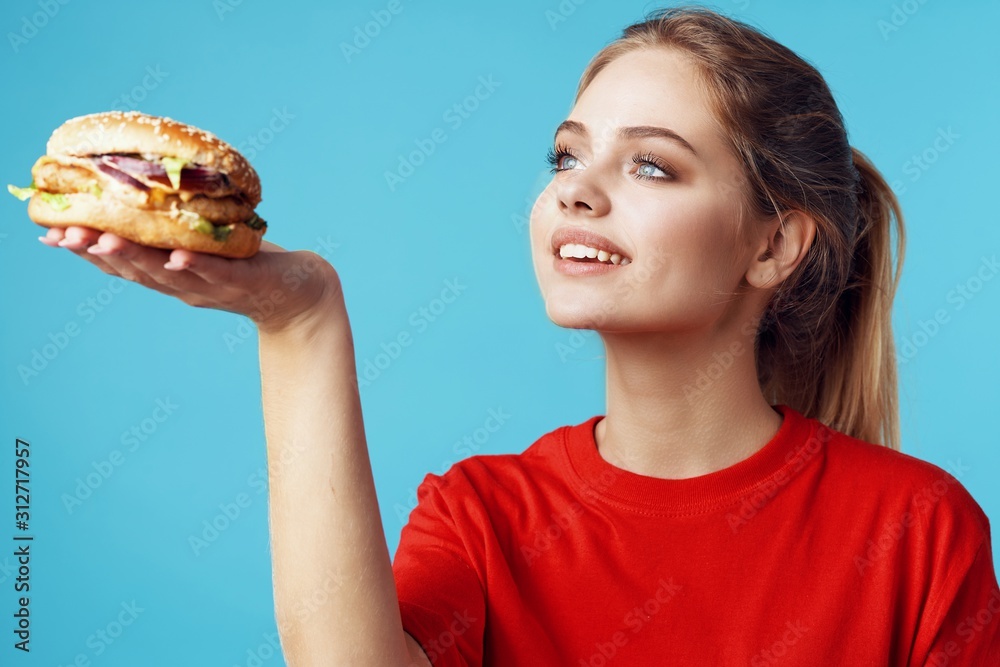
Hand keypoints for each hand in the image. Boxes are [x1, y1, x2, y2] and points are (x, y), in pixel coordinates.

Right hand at [40, 225, 342, 334]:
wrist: (299, 294)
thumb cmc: (244, 262)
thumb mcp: (198, 244)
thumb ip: (164, 232)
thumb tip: (131, 198)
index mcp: (168, 275)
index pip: (118, 264)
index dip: (83, 249)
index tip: (50, 232)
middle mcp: (183, 286)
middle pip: (134, 270)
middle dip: (97, 251)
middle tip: (64, 235)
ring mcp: (212, 287)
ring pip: (167, 273)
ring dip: (135, 258)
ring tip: (104, 241)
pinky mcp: (244, 283)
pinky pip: (216, 274)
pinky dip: (195, 266)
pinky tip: (177, 256)